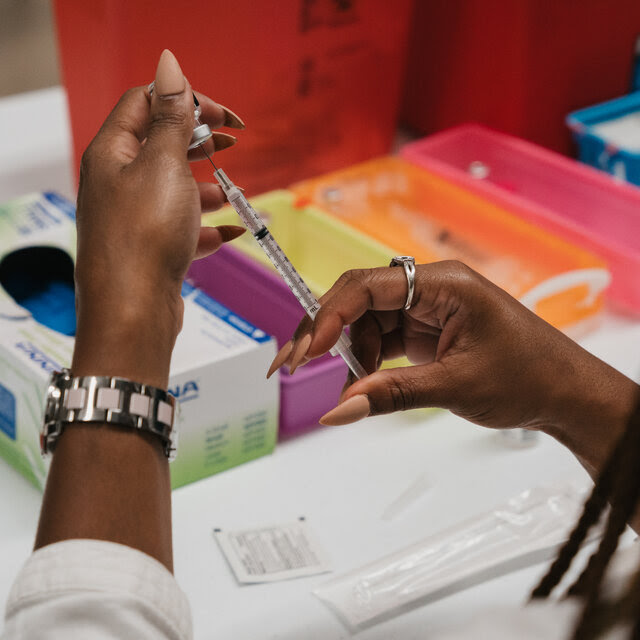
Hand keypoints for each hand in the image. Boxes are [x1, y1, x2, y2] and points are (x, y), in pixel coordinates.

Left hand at [72, 50, 244, 387]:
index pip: (148, 102)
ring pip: (175, 189)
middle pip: (162, 144)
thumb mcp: (164, 164)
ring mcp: (134, 217)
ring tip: (230, 194)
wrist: (133, 311)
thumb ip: (171, 117)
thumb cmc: (143, 238)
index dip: (188, 100)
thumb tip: (169, 64)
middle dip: (200, 142)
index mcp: (113, 152)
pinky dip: (206, 228)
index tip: (226, 115)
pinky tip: (229, 234)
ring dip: (207, 188)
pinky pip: (182, 228)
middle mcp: (119, 182)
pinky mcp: (150, 248)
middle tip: (231, 144)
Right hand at [273, 261, 637, 475]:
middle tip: (292, 365)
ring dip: (348, 353)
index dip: (328, 316)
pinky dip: (367, 361)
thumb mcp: (454, 387)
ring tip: (348, 388)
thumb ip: (390, 394)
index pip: (368, 286)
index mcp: (443, 283)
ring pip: (366, 321)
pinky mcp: (427, 330)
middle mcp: (430, 288)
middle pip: (359, 299)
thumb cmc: (528, 378)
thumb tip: (335, 411)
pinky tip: (363, 382)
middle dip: (324, 332)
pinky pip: (383, 338)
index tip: (304, 353)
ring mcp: (427, 309)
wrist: (565, 393)